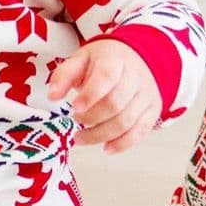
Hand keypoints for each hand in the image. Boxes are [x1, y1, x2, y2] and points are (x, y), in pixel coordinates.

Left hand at [48, 40, 162, 153]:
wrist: (136, 58)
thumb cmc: (105, 62)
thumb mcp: (81, 59)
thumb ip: (64, 75)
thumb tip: (52, 95)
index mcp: (115, 60)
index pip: (106, 77)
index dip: (90, 95)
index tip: (74, 108)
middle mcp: (135, 77)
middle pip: (115, 104)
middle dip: (91, 118)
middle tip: (76, 120)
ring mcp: (146, 95)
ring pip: (126, 122)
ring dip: (100, 135)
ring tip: (82, 137)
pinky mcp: (153, 110)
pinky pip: (140, 132)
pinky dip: (122, 144)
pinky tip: (106, 148)